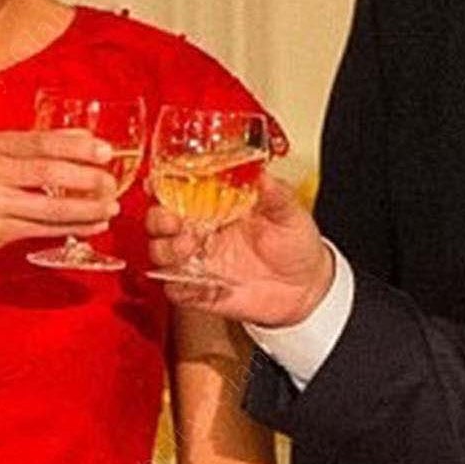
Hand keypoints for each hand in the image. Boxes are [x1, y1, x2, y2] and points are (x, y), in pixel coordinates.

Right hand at [0, 129, 118, 269]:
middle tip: (112, 183)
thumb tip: (81, 138)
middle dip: (88, 177)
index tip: (106, 151)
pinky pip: (44, 229)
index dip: (79, 146)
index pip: (44, 142)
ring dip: (86, 208)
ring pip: (51, 205)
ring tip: (111, 208)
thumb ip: (30, 150)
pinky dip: (72, 228)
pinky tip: (93, 226)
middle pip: (51, 171)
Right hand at [146, 175, 333, 324]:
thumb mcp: (291, 214)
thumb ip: (276, 194)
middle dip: (159, 219)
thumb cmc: (296, 246)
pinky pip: (174, 290)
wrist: (306, 289)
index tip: (158, 183)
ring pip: (161, 253)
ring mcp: (200, 261)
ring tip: (188, 247)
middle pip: (161, 221)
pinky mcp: (201, 290)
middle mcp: (204, 232)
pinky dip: (177, 286)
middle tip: (173, 220)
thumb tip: (263, 173)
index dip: (164, 185)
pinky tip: (193, 281)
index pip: (181, 190)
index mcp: (219, 206)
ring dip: (167, 249)